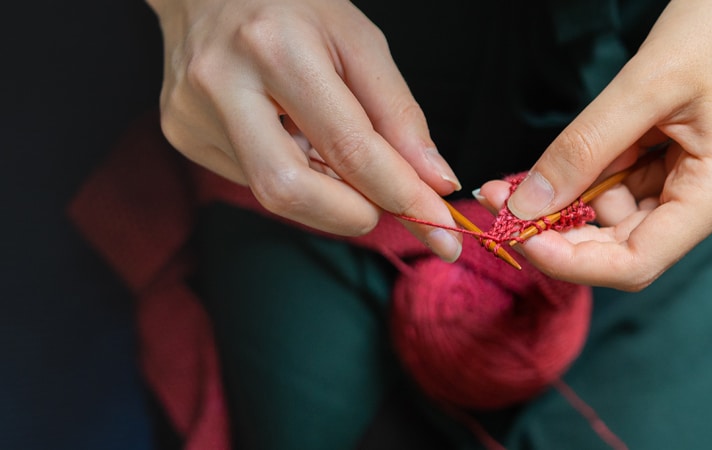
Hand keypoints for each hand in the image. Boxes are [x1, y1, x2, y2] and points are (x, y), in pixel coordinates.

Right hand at [148, 0, 462, 260]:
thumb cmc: (294, 8)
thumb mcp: (360, 42)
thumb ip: (400, 115)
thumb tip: (435, 183)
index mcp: (275, 48)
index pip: (347, 147)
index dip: (399, 194)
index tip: (439, 225)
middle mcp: (222, 83)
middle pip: (289, 190)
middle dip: (351, 215)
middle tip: (388, 209)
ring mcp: (192, 114)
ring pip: (272, 193)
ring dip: (325, 193)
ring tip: (335, 151)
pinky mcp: (182, 133)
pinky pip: (253, 179)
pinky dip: (293, 173)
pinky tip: (293, 136)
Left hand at [479, 0, 711, 289]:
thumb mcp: (643, 86)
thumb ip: (583, 149)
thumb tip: (525, 205)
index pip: (636, 262)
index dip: (572, 261)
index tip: (515, 236)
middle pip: (622, 245)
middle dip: (557, 231)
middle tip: (497, 201)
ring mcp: (698, 185)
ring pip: (618, 216)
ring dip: (566, 204)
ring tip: (515, 181)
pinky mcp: (683, 165)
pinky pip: (626, 186)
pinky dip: (586, 180)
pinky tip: (554, 167)